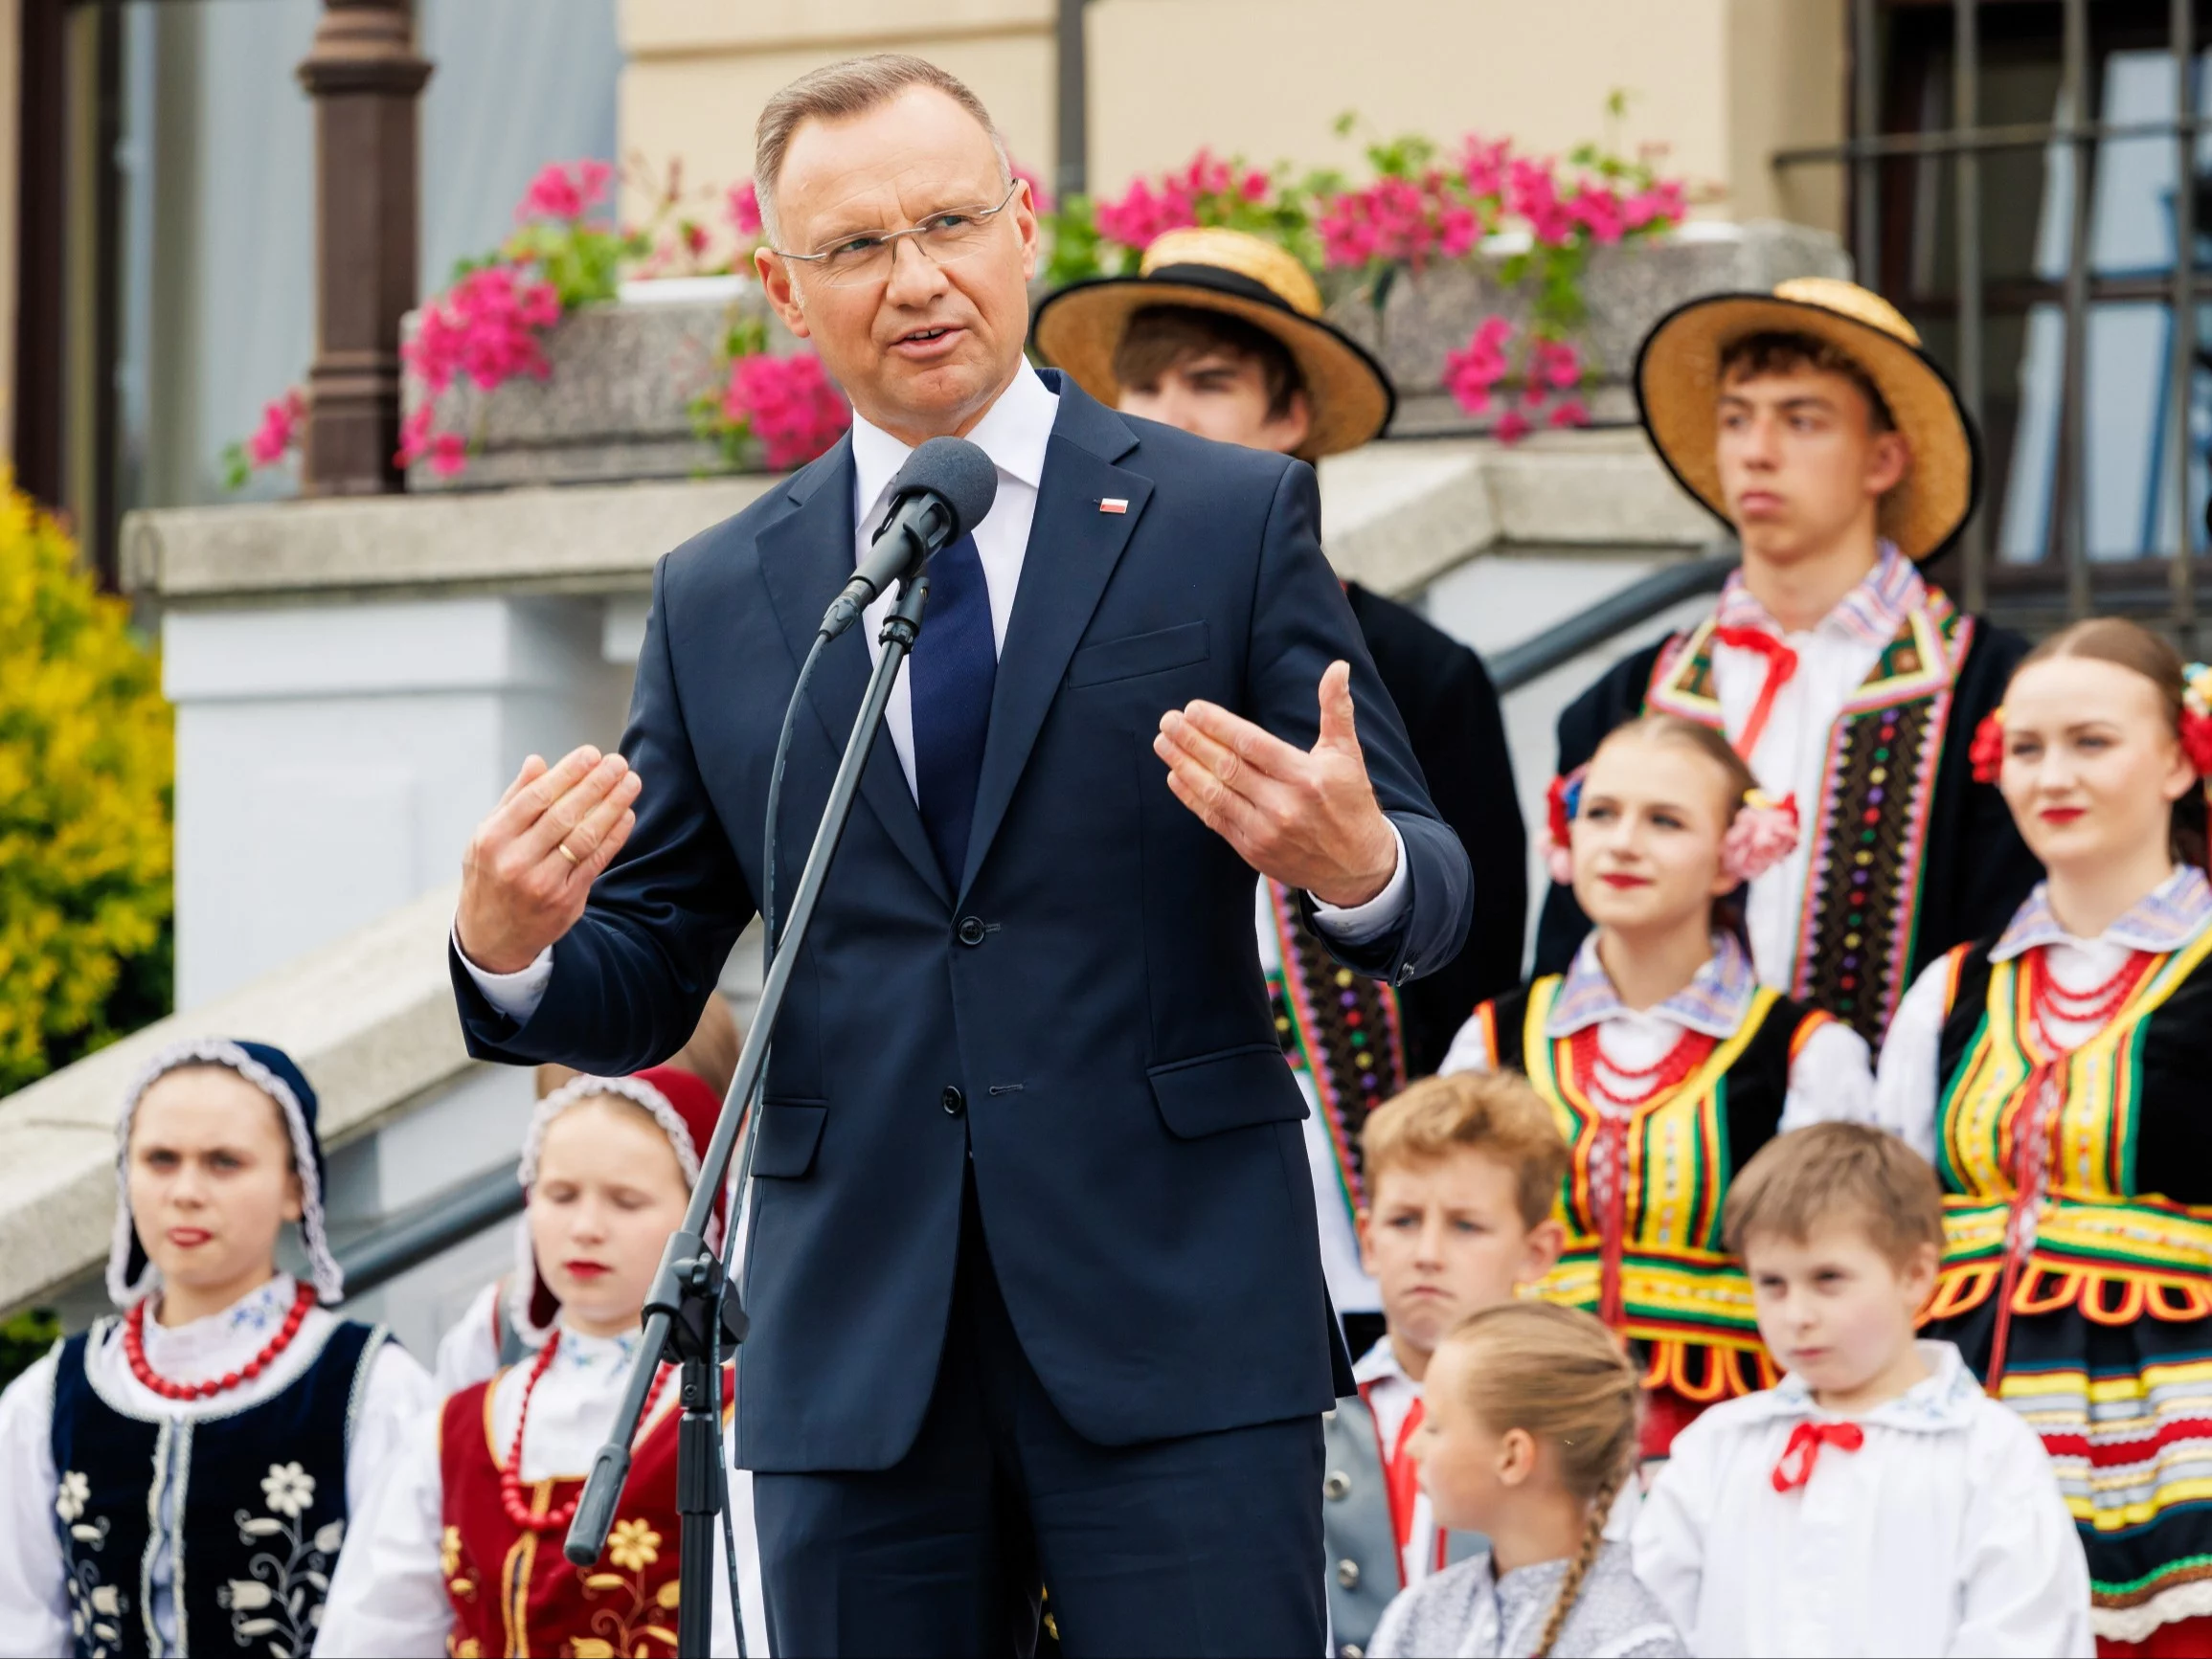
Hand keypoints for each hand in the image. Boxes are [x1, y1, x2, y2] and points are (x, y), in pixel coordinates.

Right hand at [456, 747, 642, 973]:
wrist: (492, 937)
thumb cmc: (490, 875)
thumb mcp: (486, 837)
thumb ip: (513, 799)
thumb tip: (537, 761)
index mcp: (493, 839)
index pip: (535, 798)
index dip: (567, 773)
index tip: (591, 753)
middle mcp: (516, 861)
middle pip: (564, 814)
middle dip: (596, 784)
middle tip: (618, 762)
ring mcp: (543, 883)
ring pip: (585, 837)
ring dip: (613, 806)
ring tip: (630, 783)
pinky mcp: (566, 901)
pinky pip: (596, 862)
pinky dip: (615, 836)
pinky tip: (627, 814)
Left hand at [1153, 660, 1398, 907]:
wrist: (1357, 866)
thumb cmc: (1350, 803)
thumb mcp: (1348, 754)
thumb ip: (1336, 709)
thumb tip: (1338, 667)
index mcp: (1305, 776)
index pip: (1251, 744)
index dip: (1218, 725)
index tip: (1193, 709)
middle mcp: (1283, 804)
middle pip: (1227, 766)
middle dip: (1191, 741)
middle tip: (1168, 720)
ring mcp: (1265, 830)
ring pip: (1215, 793)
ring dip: (1184, 766)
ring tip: (1163, 743)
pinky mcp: (1252, 850)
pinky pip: (1215, 819)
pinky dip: (1192, 797)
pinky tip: (1175, 777)